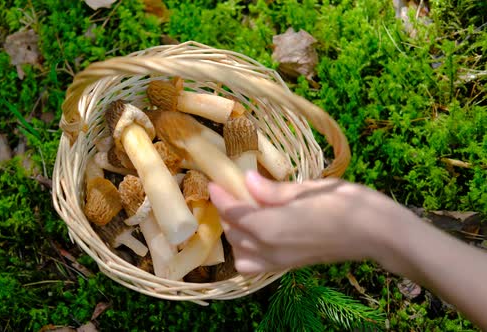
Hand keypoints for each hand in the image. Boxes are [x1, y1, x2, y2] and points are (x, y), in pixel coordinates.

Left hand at [208, 171, 409, 273]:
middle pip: (233, 231)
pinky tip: (257, 234)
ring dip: (235, 231)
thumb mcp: (308, 189)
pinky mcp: (289, 267)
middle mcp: (269, 249)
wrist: (379, 234)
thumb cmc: (347, 204)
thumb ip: (273, 190)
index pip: (232, 211)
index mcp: (270, 226)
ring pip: (240, 251)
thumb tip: (247, 181)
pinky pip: (254, 265)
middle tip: (232, 189)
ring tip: (245, 210)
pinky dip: (247, 252)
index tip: (213, 180)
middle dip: (227, 211)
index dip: (220, 195)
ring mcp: (279, 261)